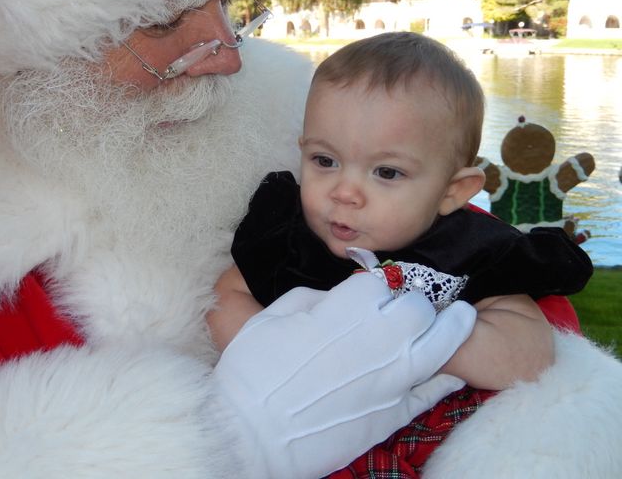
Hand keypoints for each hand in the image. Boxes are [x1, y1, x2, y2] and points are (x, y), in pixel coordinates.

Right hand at [211, 273, 475, 478]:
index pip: (382, 280)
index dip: (378, 282)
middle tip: (406, 305)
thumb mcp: (272, 317)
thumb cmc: (254, 371)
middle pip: (419, 306)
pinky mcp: (395, 412)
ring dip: (453, 326)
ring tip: (462, 317)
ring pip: (441, 343)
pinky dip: (446, 378)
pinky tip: (453, 370)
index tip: (373, 287)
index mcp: (346, 309)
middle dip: (414, 300)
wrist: (253, 434)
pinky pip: (433, 391)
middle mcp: (380, 338)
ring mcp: (393, 378)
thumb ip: (311, 298)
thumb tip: (333, 299)